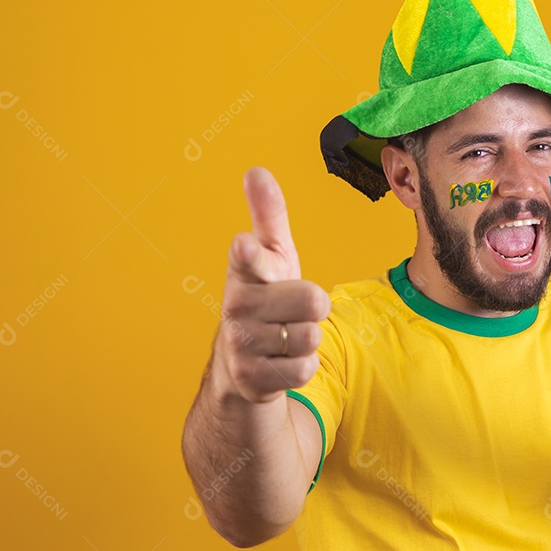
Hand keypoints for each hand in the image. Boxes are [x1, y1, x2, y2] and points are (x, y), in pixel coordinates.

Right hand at [211, 167, 330, 403]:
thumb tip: (256, 171)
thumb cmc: (266, 298)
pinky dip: (303, 366)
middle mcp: (236, 306)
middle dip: (314, 307)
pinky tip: (282, 361)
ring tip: (285, 335)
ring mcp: (241, 344)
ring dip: (308, 338)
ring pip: (311, 336)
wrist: (242, 363)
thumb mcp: (272, 256)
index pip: (250, 259)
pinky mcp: (252, 379)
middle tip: (293, 310)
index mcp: (243, 272)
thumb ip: (268, 215)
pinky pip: (305, 367)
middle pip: (312, 301)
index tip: (245, 243)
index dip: (251, 253)